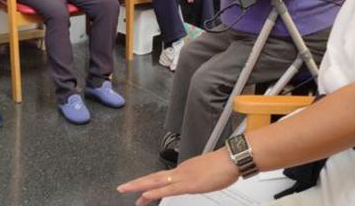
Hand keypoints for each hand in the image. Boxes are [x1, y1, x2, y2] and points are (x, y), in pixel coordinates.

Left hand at [117, 149, 239, 205]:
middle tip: (122, 188)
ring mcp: (183, 177)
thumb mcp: (208, 174)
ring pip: (156, 182)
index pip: (162, 177)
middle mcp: (181, 172)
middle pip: (154, 177)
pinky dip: (155, 192)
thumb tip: (199, 180)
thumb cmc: (225, 165)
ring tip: (126, 190)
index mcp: (185, 170)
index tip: (139, 189)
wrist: (232, 159)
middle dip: (137, 183)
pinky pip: (168, 189)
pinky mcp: (189, 184)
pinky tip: (145, 195)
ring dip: (139, 186)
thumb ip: (200, 177)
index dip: (148, 183)